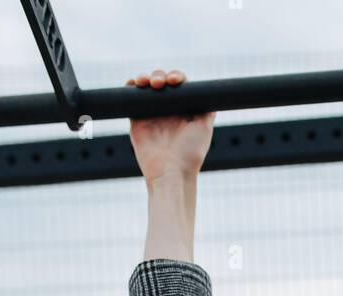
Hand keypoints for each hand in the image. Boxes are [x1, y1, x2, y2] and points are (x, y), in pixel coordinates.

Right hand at [126, 67, 215, 184]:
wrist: (171, 172)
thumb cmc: (190, 153)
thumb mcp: (205, 128)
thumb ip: (207, 109)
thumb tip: (211, 92)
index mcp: (183, 109)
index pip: (179, 85)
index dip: (177, 77)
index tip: (175, 81)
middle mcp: (168, 110)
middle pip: (162, 81)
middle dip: (159, 75)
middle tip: (159, 83)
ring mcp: (151, 113)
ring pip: (147, 86)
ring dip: (146, 78)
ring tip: (146, 82)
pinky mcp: (136, 119)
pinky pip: (131, 97)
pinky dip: (131, 86)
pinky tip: (134, 83)